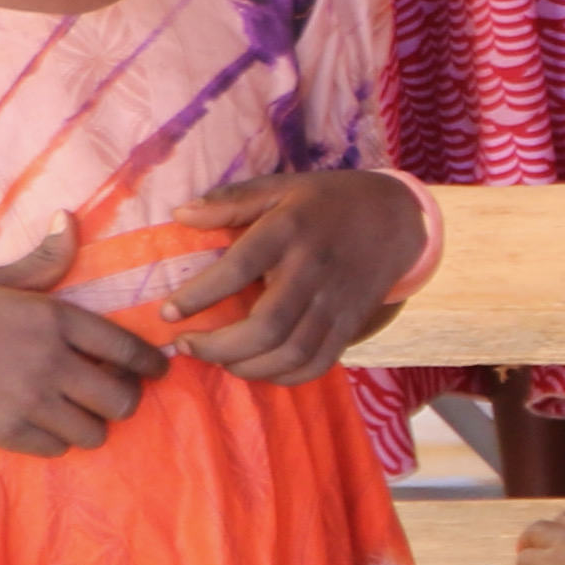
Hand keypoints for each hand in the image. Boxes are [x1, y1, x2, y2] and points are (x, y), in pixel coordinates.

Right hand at [0, 221, 163, 455]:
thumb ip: (44, 260)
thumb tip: (69, 219)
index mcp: (55, 319)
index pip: (128, 349)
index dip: (151, 364)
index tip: (157, 370)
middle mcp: (51, 361)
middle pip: (122, 398)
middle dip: (124, 399)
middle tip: (113, 396)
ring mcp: (29, 400)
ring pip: (94, 431)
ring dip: (92, 425)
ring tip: (79, 415)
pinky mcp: (4, 431)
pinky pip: (56, 448)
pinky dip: (58, 442)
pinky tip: (46, 427)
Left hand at [168, 169, 428, 383]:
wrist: (396, 218)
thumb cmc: (327, 202)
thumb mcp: (281, 187)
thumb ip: (231, 201)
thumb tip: (181, 214)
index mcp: (290, 231)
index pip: (239, 268)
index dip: (199, 296)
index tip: (168, 313)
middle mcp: (313, 270)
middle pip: (266, 326)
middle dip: (218, 347)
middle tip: (187, 345)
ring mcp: (336, 302)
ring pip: (290, 353)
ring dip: (247, 367)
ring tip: (219, 360)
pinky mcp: (350, 324)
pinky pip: (318, 364)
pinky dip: (284, 377)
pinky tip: (259, 369)